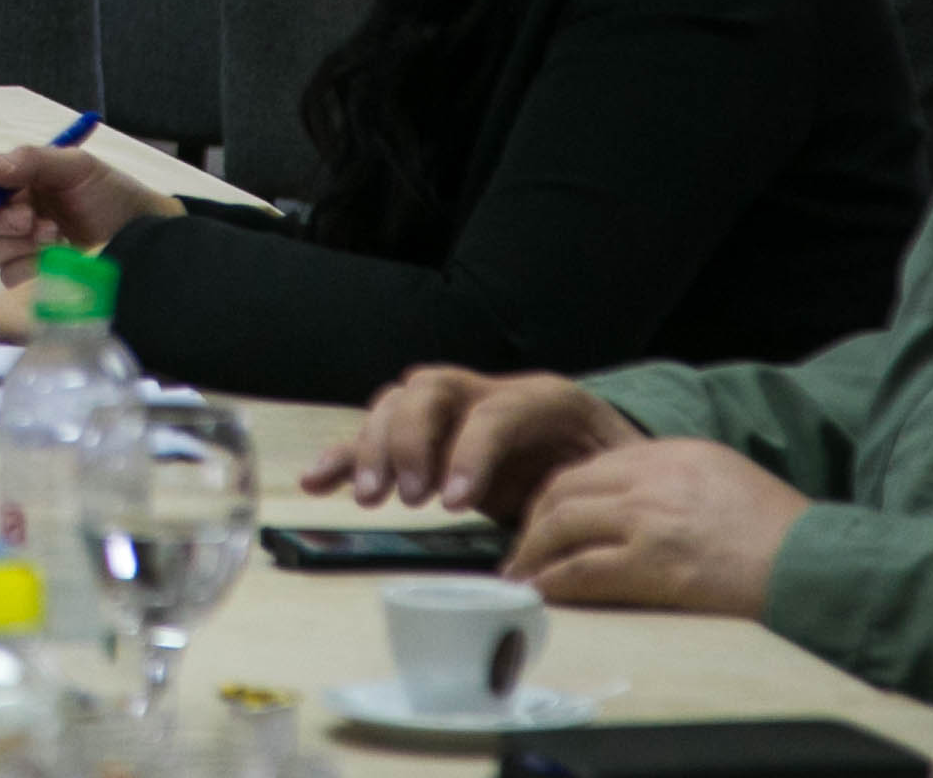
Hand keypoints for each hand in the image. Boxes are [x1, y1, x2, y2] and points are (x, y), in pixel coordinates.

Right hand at [0, 145, 173, 273]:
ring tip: (56, 235)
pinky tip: (59, 258)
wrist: (143, 238)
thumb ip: (29, 161)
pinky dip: (30, 265)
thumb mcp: (75, 167)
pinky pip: (7, 275)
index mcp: (11, 178)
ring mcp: (13, 247)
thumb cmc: (111, 195)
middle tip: (29, 218)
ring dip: (16, 243)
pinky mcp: (25, 278)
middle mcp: (5, 211)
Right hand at [298, 368, 640, 521]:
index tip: (453, 504)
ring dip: (375, 447)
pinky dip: (346, 455)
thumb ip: (582, 499)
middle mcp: (490, 392)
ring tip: (372, 496)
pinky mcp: (429, 437)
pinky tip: (319, 480)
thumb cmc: (613, 475)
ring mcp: (455, 410)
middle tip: (404, 495)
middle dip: (410, 441)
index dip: (470, 453)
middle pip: (431, 390)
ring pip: (397, 402)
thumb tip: (548, 543)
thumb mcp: (613, 482)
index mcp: (546, 399)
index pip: (495, 411)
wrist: (609, 459)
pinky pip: (377, 434)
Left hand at [505, 440, 807, 616]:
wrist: (822, 567)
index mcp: (674, 453)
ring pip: (562, 526)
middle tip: (521, 550)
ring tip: (520, 577)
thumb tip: (630, 506)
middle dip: (533, 522)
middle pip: (565, 490)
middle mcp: (655, 477)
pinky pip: (581, 570)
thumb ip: (676, 483)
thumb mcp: (727, 480)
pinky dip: (552, 582)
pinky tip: (539, 595)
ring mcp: (650, 520)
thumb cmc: (785, 537)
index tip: (545, 520)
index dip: (559, 496)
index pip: (593, 466)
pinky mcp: (653, 565)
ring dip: (532, 553)